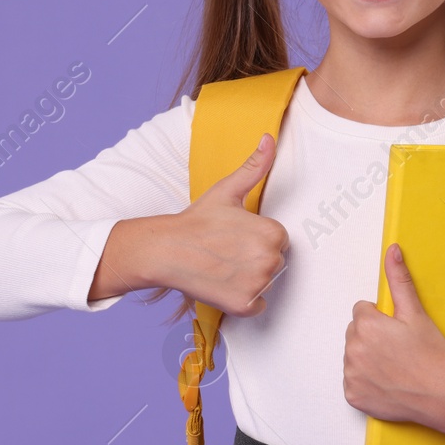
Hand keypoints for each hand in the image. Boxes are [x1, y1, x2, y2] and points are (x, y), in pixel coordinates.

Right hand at [155, 132, 290, 316]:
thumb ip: (255, 166)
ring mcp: (257, 285)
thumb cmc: (197, 221)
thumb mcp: (228, 190)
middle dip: (254, 259)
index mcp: (273, 232)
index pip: (278, 240)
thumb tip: (269, 138)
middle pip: (274, 262)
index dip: (256, 237)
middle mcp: (270, 259)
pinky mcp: (244, 305)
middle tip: (226, 251)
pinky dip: (243, 300)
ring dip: (249, 279)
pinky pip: (257, 306)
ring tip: (223, 266)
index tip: (235, 236)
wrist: (166, 250)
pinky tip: (223, 284)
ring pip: (266, 284)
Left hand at [343, 243, 444, 426]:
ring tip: (395, 367)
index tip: (397, 331)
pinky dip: (366, 382)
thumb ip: (399, 279)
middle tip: (398, 349)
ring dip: (368, 359)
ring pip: (354, 357)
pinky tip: (387, 383)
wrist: (442, 395)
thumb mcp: (415, 312)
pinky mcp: (352, 395)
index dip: (382, 319)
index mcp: (365, 325)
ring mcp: (351, 375)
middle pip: (355, 333)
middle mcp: (353, 349)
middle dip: (372, 337)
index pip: (362, 311)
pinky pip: (353, 382)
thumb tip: (392, 252)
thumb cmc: (431, 356)